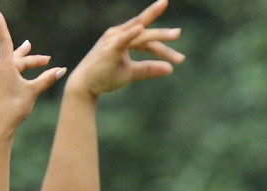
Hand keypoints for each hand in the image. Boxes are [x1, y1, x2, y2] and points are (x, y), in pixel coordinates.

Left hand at [0, 12, 64, 133]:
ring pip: (12, 65)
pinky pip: (7, 73)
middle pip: (16, 57)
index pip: (5, 40)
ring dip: (24, 63)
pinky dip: (17, 72)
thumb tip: (62, 70)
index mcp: (5, 66)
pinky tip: (21, 76)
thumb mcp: (33, 91)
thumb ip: (47, 79)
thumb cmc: (15, 107)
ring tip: (29, 52)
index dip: (2, 26)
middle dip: (31, 57)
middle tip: (45, 58)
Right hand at [65, 0, 183, 99]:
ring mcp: (113, 39)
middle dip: (163, 34)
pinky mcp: (109, 48)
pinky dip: (131, 34)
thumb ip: (149, 69)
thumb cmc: (105, 76)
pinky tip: (140, 29)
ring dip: (158, 35)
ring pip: (140, 35)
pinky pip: (123, 39)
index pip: (147, 39)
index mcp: (124, 38)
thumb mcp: (132, 72)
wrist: (85, 86)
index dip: (163, 45)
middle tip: (179, 33)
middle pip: (146, 34)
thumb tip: (170, 69)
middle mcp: (118, 34)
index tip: (180, 58)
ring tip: (175, 34)